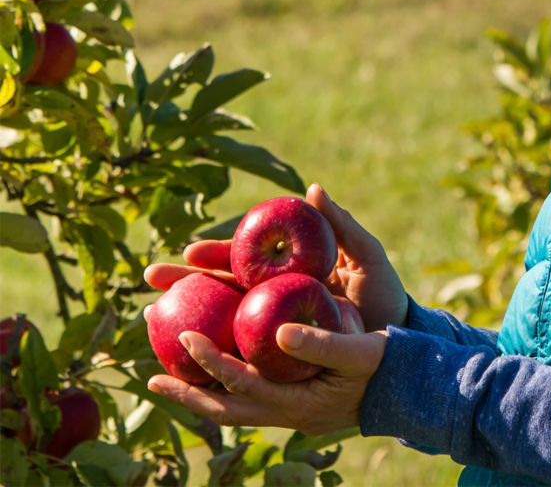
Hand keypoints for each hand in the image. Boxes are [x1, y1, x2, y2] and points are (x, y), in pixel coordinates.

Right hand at [144, 183, 408, 330]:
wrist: (399, 341)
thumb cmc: (384, 293)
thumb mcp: (367, 257)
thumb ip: (341, 226)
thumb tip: (313, 189)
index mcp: (291, 268)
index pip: (245, 257)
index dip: (218, 252)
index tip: (191, 250)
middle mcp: (275, 295)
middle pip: (223, 285)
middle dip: (186, 280)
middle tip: (151, 278)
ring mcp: (274, 326)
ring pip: (222, 318)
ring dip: (187, 315)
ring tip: (150, 315)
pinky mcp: (279, 355)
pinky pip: (241, 353)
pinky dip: (212, 354)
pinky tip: (182, 362)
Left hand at [146, 324, 386, 433]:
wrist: (405, 389)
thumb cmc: (384, 366)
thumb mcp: (357, 352)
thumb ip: (319, 345)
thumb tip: (280, 331)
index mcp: (296, 402)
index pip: (241, 383)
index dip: (210, 361)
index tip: (184, 336)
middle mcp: (284, 413)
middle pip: (224, 408)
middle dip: (187, 392)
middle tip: (151, 379)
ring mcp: (287, 411)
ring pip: (233, 408)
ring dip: (200, 393)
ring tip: (169, 378)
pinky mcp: (292, 402)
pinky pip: (248, 398)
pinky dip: (225, 387)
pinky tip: (215, 370)